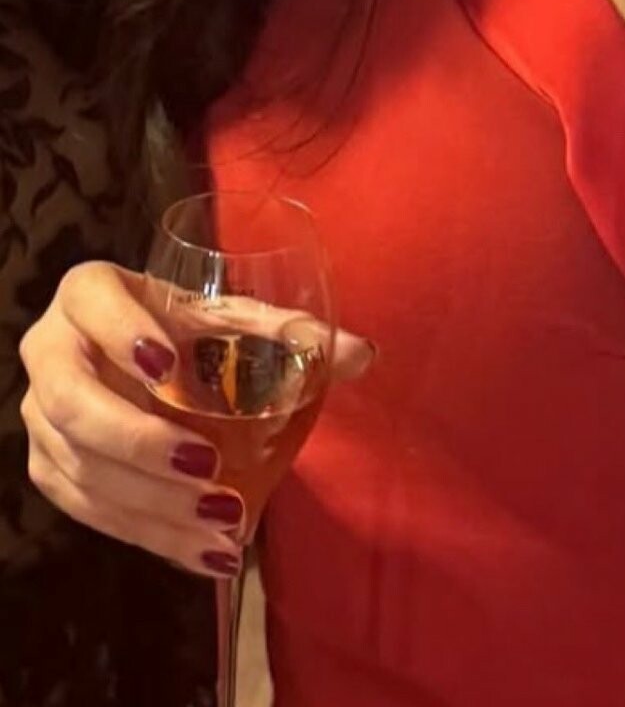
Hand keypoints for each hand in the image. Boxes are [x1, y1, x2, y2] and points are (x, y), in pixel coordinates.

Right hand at [19, 260, 375, 577]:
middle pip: (76, 404)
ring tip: (220, 524)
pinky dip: (146, 534)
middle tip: (209, 467)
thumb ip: (288, 332)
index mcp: (90, 293)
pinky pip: (86, 509)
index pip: (93, 304)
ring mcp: (40, 415)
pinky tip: (199, 552)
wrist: (140, 353)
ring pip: (80, 468)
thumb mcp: (230, 318)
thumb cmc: (188, 324)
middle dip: (141, 442)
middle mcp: (50, 351)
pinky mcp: (47, 466)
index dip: (123, 333)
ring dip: (151, 504)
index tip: (169, 368)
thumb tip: (364, 355)